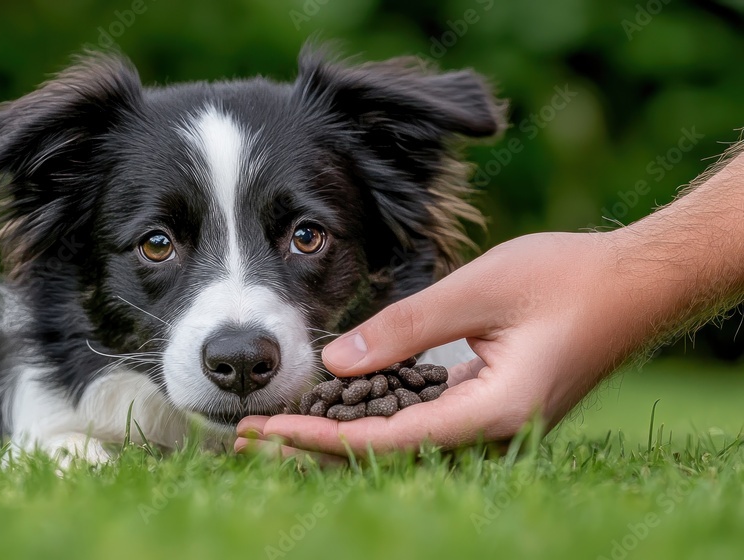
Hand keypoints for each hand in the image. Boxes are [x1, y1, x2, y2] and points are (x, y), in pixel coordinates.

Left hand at [236, 231, 641, 458]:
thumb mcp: (480, 291)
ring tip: (274, 426)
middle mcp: (487, 435)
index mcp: (491, 414)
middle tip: (246, 435)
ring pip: (396, 445)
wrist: (633, 288)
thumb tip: (335, 363)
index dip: (318, 438)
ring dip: (335, 436)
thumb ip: (406, 327)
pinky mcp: (484, 410)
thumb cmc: (568, 281)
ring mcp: (487, 427)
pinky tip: (334, 407)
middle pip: (383, 455)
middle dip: (312, 446)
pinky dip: (368, 420)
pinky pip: (416, 426)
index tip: (265, 430)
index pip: (385, 441)